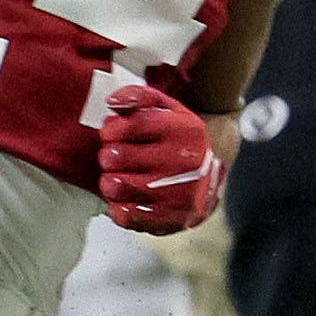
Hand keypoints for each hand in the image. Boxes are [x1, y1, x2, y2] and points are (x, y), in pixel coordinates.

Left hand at [97, 86, 225, 234]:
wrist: (208, 178)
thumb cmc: (179, 140)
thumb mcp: (167, 109)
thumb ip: (138, 97)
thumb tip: (113, 101)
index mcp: (184, 131)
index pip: (130, 125)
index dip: (111, 129)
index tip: (110, 134)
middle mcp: (183, 161)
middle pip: (117, 156)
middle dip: (107, 155)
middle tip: (114, 157)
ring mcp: (177, 193)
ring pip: (116, 185)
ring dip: (108, 181)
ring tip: (116, 178)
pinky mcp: (169, 219)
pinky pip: (124, 214)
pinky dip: (116, 206)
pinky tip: (125, 198)